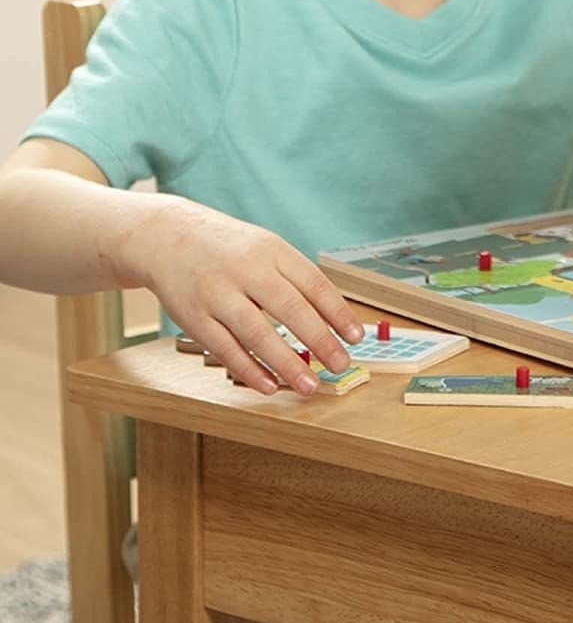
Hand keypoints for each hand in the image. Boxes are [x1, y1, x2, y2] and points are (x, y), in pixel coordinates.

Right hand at [125, 197, 365, 395]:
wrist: (167, 237)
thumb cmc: (229, 248)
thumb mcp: (265, 248)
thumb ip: (294, 278)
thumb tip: (331, 318)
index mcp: (272, 251)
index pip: (313, 283)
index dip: (338, 312)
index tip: (357, 337)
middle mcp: (247, 270)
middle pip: (291, 308)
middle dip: (320, 340)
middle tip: (342, 365)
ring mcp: (218, 294)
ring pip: (258, 334)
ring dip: (287, 364)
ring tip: (310, 385)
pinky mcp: (193, 318)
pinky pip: (225, 349)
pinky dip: (250, 371)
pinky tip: (270, 385)